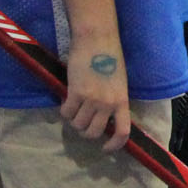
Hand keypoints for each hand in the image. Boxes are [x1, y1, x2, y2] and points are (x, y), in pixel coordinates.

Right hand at [62, 33, 131, 151]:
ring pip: (77, 124)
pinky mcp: (76, 93)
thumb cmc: (110, 58)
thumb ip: (113, 100)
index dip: (114, 145)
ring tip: (74, 107)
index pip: (123, 132)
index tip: (105, 148)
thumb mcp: (118, 82)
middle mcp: (108, 104)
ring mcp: (92, 99)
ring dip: (73, 119)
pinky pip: (66, 113)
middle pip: (93, 132)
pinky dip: (64, 110)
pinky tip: (67, 99)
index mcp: (122, 101)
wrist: (97, 40)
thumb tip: (104, 119)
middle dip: (85, 131)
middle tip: (82, 121)